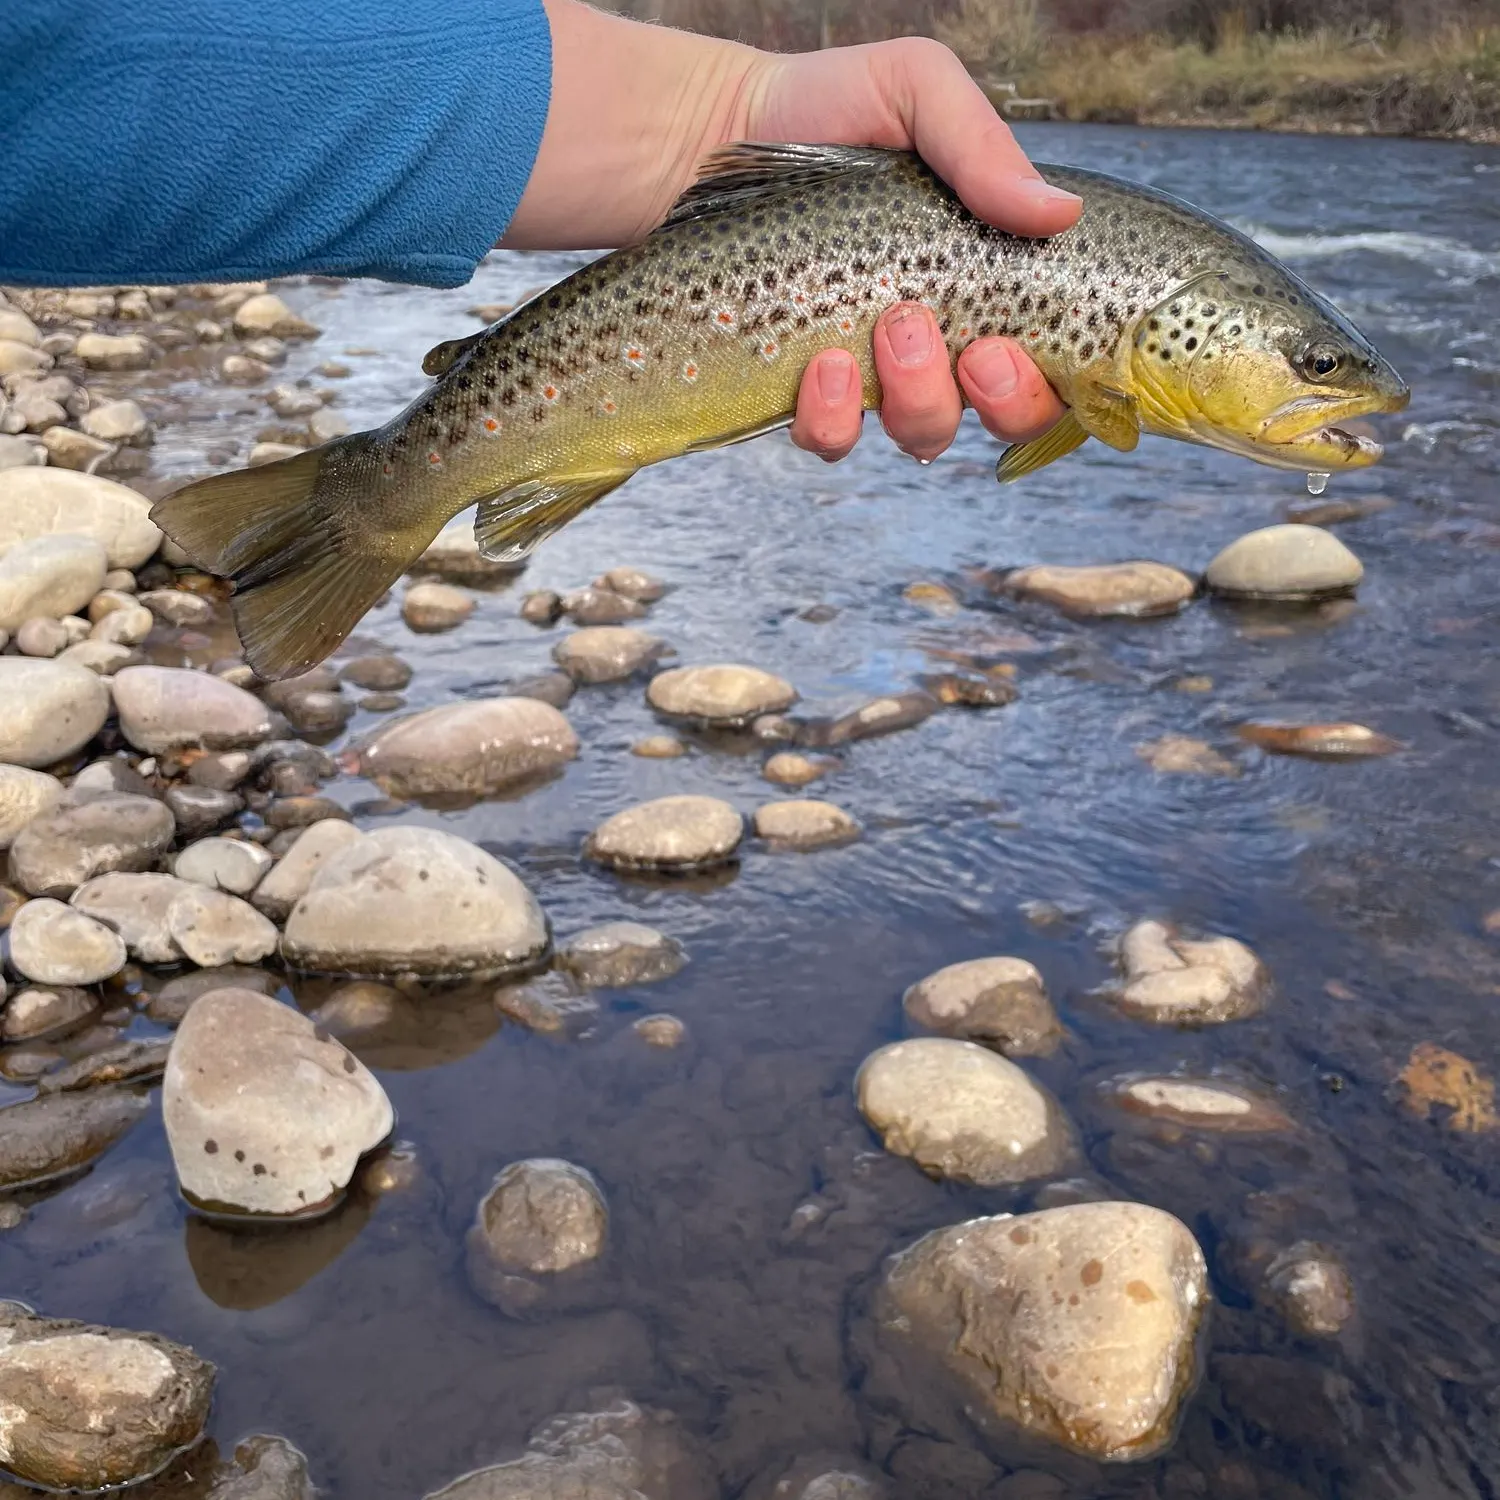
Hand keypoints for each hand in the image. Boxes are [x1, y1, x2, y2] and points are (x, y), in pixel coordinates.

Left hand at [507, 4, 1073, 460]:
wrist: (711, 137)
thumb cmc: (824, 109)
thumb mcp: (913, 90)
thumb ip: (983, 145)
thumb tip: (1062, 212)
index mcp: (991, 276)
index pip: (1058, 355)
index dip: (1054, 377)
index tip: (1011, 343)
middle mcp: (948, 335)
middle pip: (1010, 416)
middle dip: (1000, 398)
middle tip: (969, 348)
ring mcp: (878, 372)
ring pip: (925, 433)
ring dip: (919, 400)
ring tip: (886, 331)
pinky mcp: (808, 393)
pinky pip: (836, 440)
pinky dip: (834, 419)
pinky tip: (817, 365)